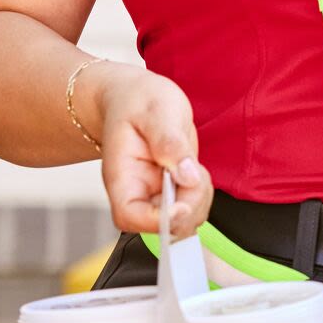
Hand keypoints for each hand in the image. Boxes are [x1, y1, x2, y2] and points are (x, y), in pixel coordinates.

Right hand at [77, 62, 213, 237]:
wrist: (134, 96)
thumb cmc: (138, 100)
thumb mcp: (156, 111)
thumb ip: (170, 143)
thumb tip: (187, 176)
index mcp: (121, 175)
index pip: (129, 216)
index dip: (158, 220)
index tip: (181, 205)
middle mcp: (135, 191)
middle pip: (161, 226)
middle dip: (188, 206)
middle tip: (194, 171)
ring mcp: (154, 194)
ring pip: (182, 221)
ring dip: (198, 199)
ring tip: (191, 164)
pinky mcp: (172, 191)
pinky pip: (192, 207)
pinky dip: (201, 193)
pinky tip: (193, 168)